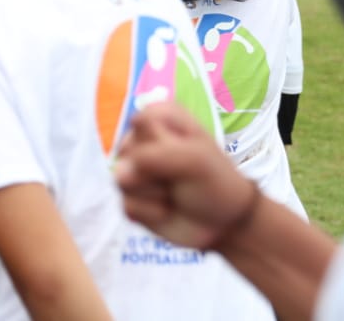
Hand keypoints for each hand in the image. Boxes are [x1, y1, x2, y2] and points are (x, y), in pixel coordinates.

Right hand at [115, 102, 258, 250]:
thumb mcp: (194, 159)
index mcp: (160, 119)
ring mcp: (133, 171)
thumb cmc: (215, 181)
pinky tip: (167, 210)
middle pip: (127, 149)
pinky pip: (127, 205)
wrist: (224, 223)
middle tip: (180, 175)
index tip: (182, 148)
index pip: (141, 119)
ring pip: (122, 179)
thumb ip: (154, 154)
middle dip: (155, 169)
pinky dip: (151, 213)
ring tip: (174, 194)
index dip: (158, 139)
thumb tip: (119, 172)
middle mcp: (142, 141)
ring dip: (155, 192)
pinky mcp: (130, 198)